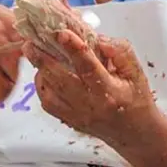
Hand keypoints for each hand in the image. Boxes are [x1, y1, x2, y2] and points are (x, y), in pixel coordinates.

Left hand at [25, 31, 157, 144]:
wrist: (134, 134)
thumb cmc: (136, 99)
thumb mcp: (136, 72)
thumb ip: (119, 51)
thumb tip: (97, 38)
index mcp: (109, 91)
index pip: (88, 67)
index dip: (74, 48)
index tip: (61, 32)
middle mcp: (90, 104)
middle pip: (60, 79)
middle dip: (42, 58)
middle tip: (30, 41)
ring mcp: (76, 114)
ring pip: (49, 90)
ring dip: (40, 69)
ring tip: (34, 52)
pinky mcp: (67, 119)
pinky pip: (47, 101)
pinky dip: (42, 84)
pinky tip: (44, 72)